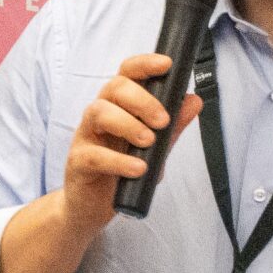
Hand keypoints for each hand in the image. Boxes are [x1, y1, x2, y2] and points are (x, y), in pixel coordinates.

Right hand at [55, 53, 201, 233]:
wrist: (93, 207)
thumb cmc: (122, 172)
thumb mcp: (155, 149)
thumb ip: (173, 127)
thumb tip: (194, 101)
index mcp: (118, 105)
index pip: (127, 74)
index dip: (145, 64)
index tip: (166, 64)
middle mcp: (99, 115)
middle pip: (114, 87)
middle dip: (142, 100)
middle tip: (163, 120)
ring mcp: (85, 136)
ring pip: (99, 112)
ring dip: (127, 124)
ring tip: (148, 141)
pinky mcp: (77, 162)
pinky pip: (93, 155)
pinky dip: (118, 161)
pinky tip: (137, 168)